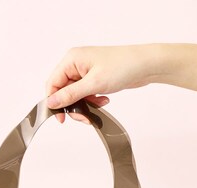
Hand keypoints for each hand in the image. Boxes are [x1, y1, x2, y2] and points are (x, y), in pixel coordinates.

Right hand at [45, 44, 159, 123]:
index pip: (52, 83)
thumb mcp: (93, 84)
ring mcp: (86, 71)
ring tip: (99, 106)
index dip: (54, 102)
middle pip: (63, 92)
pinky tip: (104, 100)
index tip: (61, 119)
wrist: (145, 65)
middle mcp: (76, 64)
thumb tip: (51, 103)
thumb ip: (70, 95)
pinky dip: (93, 101)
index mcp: (71, 59)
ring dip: (85, 105)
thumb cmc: (122, 67)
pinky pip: (86, 94)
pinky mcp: (95, 78)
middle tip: (85, 118)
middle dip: (73, 107)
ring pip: (75, 95)